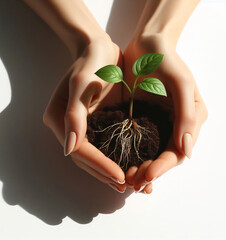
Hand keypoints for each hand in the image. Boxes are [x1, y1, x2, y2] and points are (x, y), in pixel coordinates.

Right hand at [43, 39, 127, 192]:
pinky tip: (135, 166)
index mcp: (60, 119)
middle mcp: (70, 127)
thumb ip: (74, 114)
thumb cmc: (92, 61)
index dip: (99, 165)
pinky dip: (120, 158)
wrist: (101, 47)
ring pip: (98, 156)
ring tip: (132, 184)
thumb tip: (69, 148)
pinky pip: (109, 145)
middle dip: (106, 174)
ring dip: (112, 171)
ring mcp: (86, 126)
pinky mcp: (100, 122)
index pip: (81, 151)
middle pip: (87, 159)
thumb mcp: (82, 83)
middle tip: (128, 187)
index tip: (120, 176)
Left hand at [123, 34, 207, 192]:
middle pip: (167, 156)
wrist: (147, 42)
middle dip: (151, 171)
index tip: (146, 176)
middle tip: (132, 183)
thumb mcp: (180, 83)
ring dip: (141, 167)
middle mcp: (180, 124)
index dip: (164, 166)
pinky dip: (133, 155)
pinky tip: (121, 163)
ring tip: (126, 178)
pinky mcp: (147, 119)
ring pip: (154, 154)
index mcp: (193, 118)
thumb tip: (186, 151)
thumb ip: (186, 115)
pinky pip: (141, 143)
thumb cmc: (166, 58)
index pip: (179, 150)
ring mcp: (164, 122)